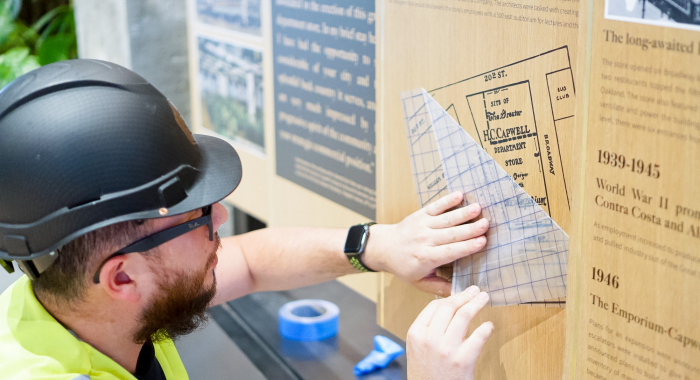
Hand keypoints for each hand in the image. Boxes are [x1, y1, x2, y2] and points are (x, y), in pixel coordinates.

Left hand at [364, 191, 487, 295]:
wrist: (384, 248)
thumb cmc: (404, 266)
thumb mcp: (419, 282)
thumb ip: (440, 288)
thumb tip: (461, 293)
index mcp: (426, 258)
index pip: (450, 252)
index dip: (467, 246)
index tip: (483, 242)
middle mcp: (424, 240)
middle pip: (451, 234)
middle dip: (470, 229)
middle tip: (486, 224)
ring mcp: (422, 225)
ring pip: (445, 219)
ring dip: (462, 213)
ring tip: (478, 208)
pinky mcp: (420, 214)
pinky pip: (435, 206)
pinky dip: (447, 200)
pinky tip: (459, 195)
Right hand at [406, 286, 493, 379]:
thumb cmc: (426, 374)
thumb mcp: (417, 348)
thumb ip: (428, 328)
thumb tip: (448, 307)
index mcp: (416, 333)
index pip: (434, 306)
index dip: (450, 297)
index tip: (460, 294)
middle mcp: (430, 338)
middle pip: (449, 307)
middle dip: (465, 296)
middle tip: (475, 292)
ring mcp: (446, 349)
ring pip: (464, 316)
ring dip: (477, 304)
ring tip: (484, 299)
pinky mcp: (463, 360)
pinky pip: (479, 336)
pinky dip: (486, 328)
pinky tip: (489, 326)